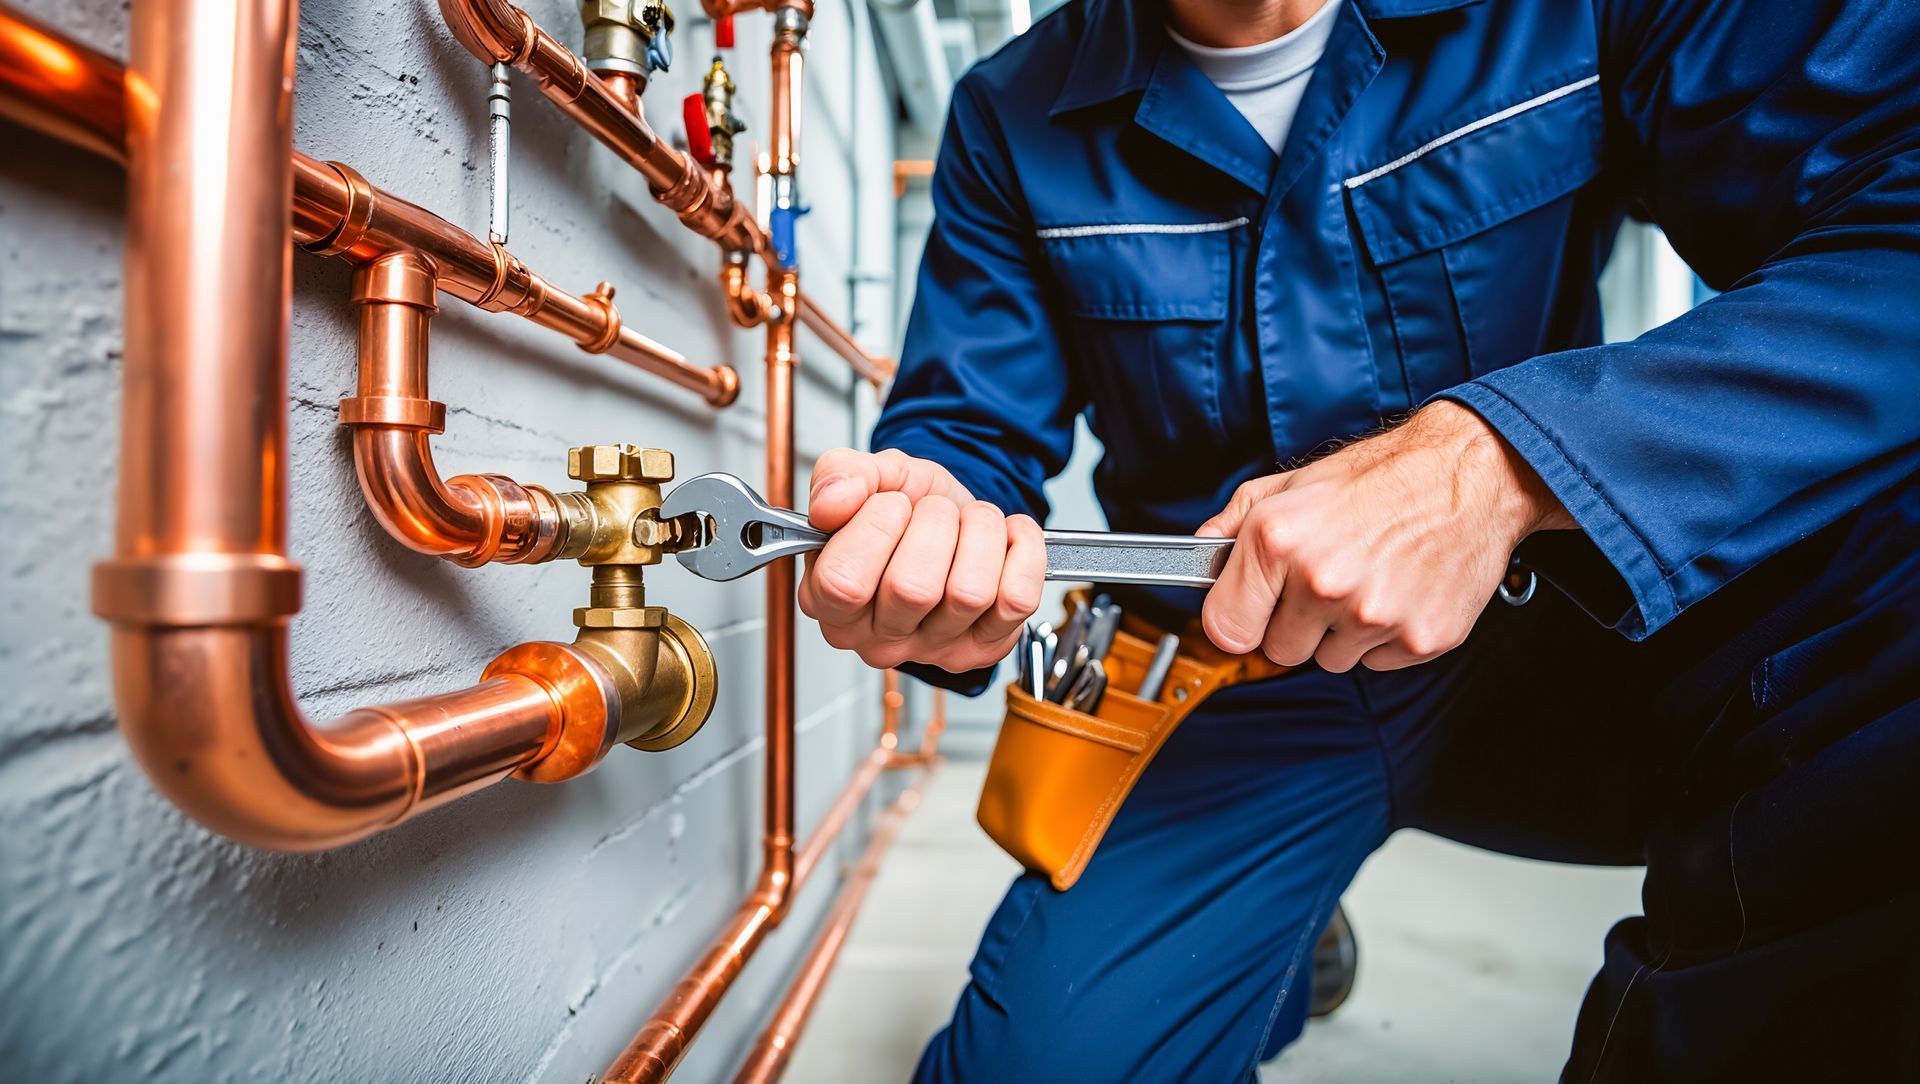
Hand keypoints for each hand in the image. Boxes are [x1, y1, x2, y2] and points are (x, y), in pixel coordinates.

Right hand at [797, 448, 1045, 671]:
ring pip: (970, 593)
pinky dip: (1023, 550)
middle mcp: (877, 638)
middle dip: (934, 522)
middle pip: (913, 589)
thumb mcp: (870, 476)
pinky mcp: (984, 648)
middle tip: (934, 511)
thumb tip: (831, 503)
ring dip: (980, 531)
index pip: (844, 582)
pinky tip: (1006, 538)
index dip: (876, 526)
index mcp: (828, 601)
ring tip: (968, 521)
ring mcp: (933, 649)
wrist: (955, 515)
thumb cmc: (906, 508)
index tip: (890, 503)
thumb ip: (840, 476)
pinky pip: (1017, 600)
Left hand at [1197, 402, 1573, 671]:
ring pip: (1331, 659)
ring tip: (1367, 578)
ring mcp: (1373, 614)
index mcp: (1279, 540)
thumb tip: (1202, 554)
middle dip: (1295, 623)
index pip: (1226, 629)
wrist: (1470, 473)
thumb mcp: (1293, 483)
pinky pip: (1378, 662)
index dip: (1237, 621)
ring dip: (1342, 630)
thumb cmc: (1383, 477)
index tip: (1249, 613)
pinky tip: (1398, 590)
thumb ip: (1235, 521)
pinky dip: (1385, 637)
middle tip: (1325, 582)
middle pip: (1280, 651)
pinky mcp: (1419, 638)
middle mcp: (1323, 580)